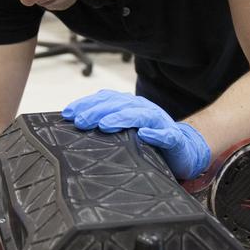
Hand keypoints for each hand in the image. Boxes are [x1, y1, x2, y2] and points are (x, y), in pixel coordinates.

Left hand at [61, 90, 210, 179]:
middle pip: (119, 105)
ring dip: (122, 118)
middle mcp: (143, 109)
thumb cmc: (148, 141)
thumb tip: (75, 127)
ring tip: (106, 124)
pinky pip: (165, 134)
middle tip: (80, 121)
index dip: (86, 104)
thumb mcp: (123, 132)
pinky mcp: (173, 138)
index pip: (105, 99)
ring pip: (140, 115)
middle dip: (98, 111)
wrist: (182, 149)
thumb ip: (105, 126)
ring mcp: (159, 122)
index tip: (67, 114)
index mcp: (129, 106)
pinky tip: (145, 135)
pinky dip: (156, 133)